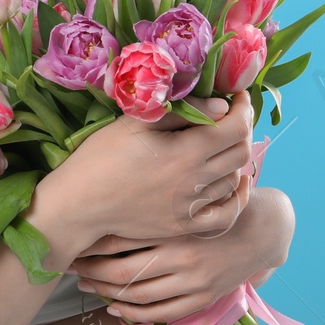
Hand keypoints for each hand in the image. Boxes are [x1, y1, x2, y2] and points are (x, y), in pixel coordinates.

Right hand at [43, 91, 255, 249]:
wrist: (80, 204)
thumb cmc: (101, 157)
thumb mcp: (135, 123)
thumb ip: (181, 111)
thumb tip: (221, 106)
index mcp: (185, 151)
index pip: (235, 127)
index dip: (244, 108)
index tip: (239, 98)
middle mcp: (195, 181)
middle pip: (240, 153)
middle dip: (242, 130)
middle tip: (231, 118)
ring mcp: (191, 207)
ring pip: (234, 180)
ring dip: (235, 159)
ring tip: (223, 145)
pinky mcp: (184, 226)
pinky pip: (225, 215)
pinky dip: (235, 198)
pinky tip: (233, 184)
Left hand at [66, 177, 295, 324]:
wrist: (263, 228)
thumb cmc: (217, 201)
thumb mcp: (188, 189)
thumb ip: (154, 191)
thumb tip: (109, 188)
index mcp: (175, 225)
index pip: (122, 238)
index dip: (92, 244)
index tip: (74, 241)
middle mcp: (183, 256)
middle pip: (123, 272)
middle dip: (92, 271)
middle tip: (71, 266)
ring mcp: (194, 281)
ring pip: (139, 295)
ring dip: (106, 293)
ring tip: (85, 284)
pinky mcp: (202, 298)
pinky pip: (161, 314)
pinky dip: (133, 313)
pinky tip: (113, 307)